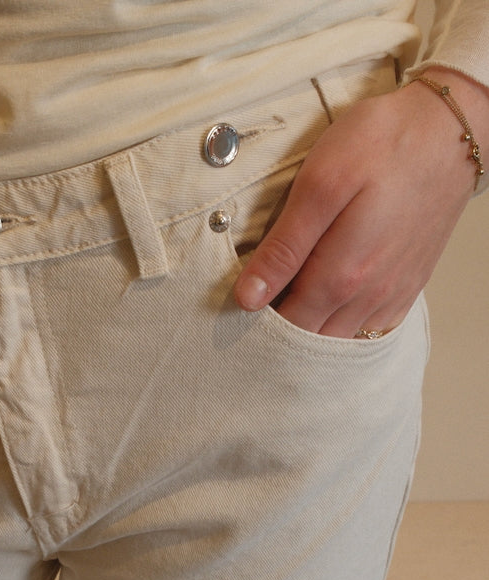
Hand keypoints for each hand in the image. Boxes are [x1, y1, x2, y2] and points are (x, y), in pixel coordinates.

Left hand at [234, 67, 488, 337]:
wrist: (449, 130)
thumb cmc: (381, 145)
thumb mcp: (320, 184)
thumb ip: (284, 247)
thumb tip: (248, 298)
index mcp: (341, 275)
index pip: (286, 325)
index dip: (258, 323)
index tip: (238, 307)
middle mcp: (369, 296)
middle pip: (312, 340)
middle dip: (281, 333)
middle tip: (258, 307)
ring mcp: (392, 295)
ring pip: (341, 341)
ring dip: (312, 334)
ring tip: (290, 305)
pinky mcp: (408, 288)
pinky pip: (372, 331)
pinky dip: (345, 330)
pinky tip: (329, 309)